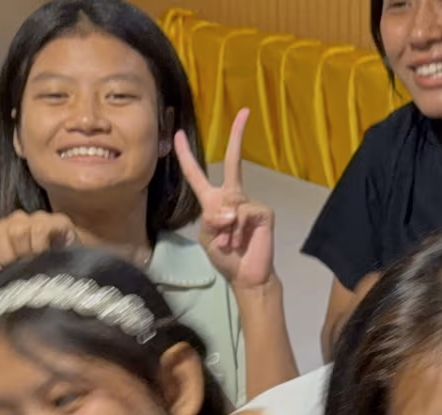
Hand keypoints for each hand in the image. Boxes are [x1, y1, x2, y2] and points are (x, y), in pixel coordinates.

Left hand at [0, 177, 79, 285]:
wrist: (67, 294)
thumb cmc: (29, 288)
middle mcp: (16, 222)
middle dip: (5, 255)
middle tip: (17, 271)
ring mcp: (37, 219)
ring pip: (17, 232)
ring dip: (23, 255)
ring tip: (36, 266)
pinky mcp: (58, 221)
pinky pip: (39, 231)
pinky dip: (39, 247)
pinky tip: (49, 254)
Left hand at [174, 109, 274, 288]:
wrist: (246, 275)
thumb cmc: (225, 257)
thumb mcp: (207, 236)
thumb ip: (211, 219)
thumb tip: (230, 211)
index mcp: (213, 201)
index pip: (197, 175)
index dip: (187, 155)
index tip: (179, 135)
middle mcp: (232, 196)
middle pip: (234, 162)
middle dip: (238, 137)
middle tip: (244, 112)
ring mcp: (249, 202)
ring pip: (229, 205)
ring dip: (224, 231)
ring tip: (229, 245)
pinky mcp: (262, 212)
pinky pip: (242, 215)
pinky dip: (236, 231)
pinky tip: (240, 243)